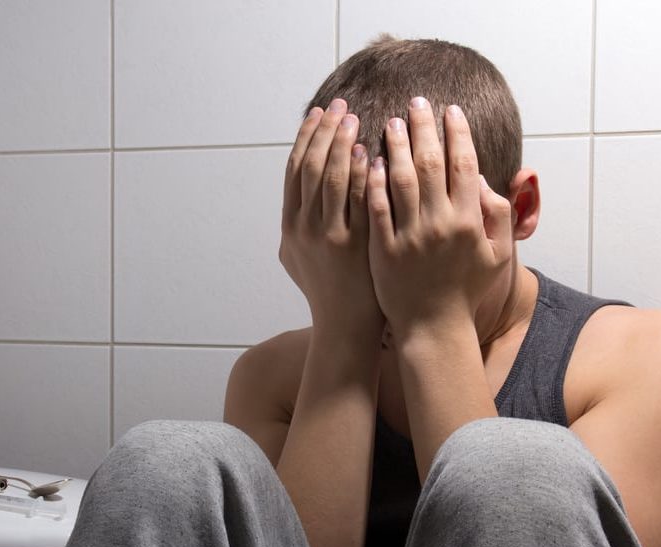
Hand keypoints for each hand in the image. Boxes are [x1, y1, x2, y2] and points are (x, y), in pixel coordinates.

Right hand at [280, 99, 383, 337]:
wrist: (345, 326)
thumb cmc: (324, 291)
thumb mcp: (296, 258)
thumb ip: (297, 224)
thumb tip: (301, 190)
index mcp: (289, 227)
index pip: (295, 170)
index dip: (306, 137)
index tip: (319, 112)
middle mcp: (304, 228)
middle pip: (312, 167)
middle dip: (324, 131)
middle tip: (339, 106)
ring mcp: (330, 236)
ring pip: (333, 178)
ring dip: (342, 144)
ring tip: (354, 119)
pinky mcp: (356, 244)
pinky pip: (359, 200)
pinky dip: (362, 173)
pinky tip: (371, 152)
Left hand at [366, 98, 513, 342]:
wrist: (433, 327)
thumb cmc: (465, 291)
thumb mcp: (497, 257)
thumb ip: (500, 217)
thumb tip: (489, 180)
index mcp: (470, 221)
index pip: (464, 165)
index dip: (457, 133)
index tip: (450, 111)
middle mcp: (440, 224)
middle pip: (430, 163)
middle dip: (424, 127)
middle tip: (417, 102)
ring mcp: (410, 236)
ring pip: (401, 180)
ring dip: (397, 146)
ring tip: (393, 122)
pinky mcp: (384, 249)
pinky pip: (377, 208)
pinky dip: (374, 181)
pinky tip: (371, 160)